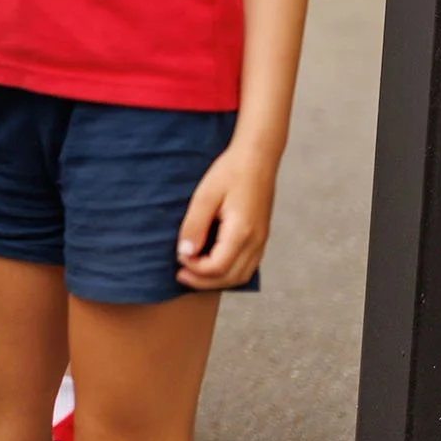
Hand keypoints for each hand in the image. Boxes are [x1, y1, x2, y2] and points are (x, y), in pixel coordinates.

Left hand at [175, 141, 279, 290]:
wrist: (257, 158)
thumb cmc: (230, 173)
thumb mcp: (205, 195)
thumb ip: (194, 225)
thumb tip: (184, 253)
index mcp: (242, 231)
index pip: (218, 267)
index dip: (195, 268)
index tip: (178, 257)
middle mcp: (256, 241)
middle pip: (231, 278)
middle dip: (203, 281)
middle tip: (180, 275)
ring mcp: (261, 241)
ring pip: (242, 276)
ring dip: (217, 280)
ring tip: (193, 272)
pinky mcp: (261, 237)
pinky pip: (248, 266)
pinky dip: (229, 272)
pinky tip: (211, 263)